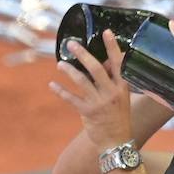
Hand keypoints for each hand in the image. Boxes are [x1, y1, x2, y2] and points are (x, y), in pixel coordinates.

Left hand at [50, 30, 134, 150]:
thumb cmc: (118, 117)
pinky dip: (60, 91)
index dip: (112, 47)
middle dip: (82, 54)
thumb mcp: (120, 98)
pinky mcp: (87, 112)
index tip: (106, 32)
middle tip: (71, 44)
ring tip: (60, 64)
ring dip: (69, 70)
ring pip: (81, 81)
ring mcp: (99, 102)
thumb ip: (111, 81)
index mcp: (121, 87)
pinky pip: (71, 99)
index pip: (118, 63)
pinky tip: (52, 85)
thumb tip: (100, 62)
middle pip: (96, 68)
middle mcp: (111, 92)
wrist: (116, 142)